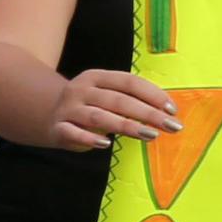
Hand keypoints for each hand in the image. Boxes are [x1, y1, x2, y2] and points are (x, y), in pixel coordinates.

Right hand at [43, 68, 175, 150]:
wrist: (49, 115)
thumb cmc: (89, 106)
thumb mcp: (106, 94)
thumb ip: (130, 98)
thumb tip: (166, 111)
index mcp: (96, 77)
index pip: (128, 82)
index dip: (152, 95)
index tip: (172, 110)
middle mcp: (80, 90)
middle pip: (118, 100)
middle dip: (148, 113)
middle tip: (171, 126)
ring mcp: (68, 109)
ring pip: (99, 117)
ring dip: (127, 126)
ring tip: (151, 135)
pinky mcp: (58, 128)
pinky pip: (74, 133)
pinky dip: (89, 139)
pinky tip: (106, 144)